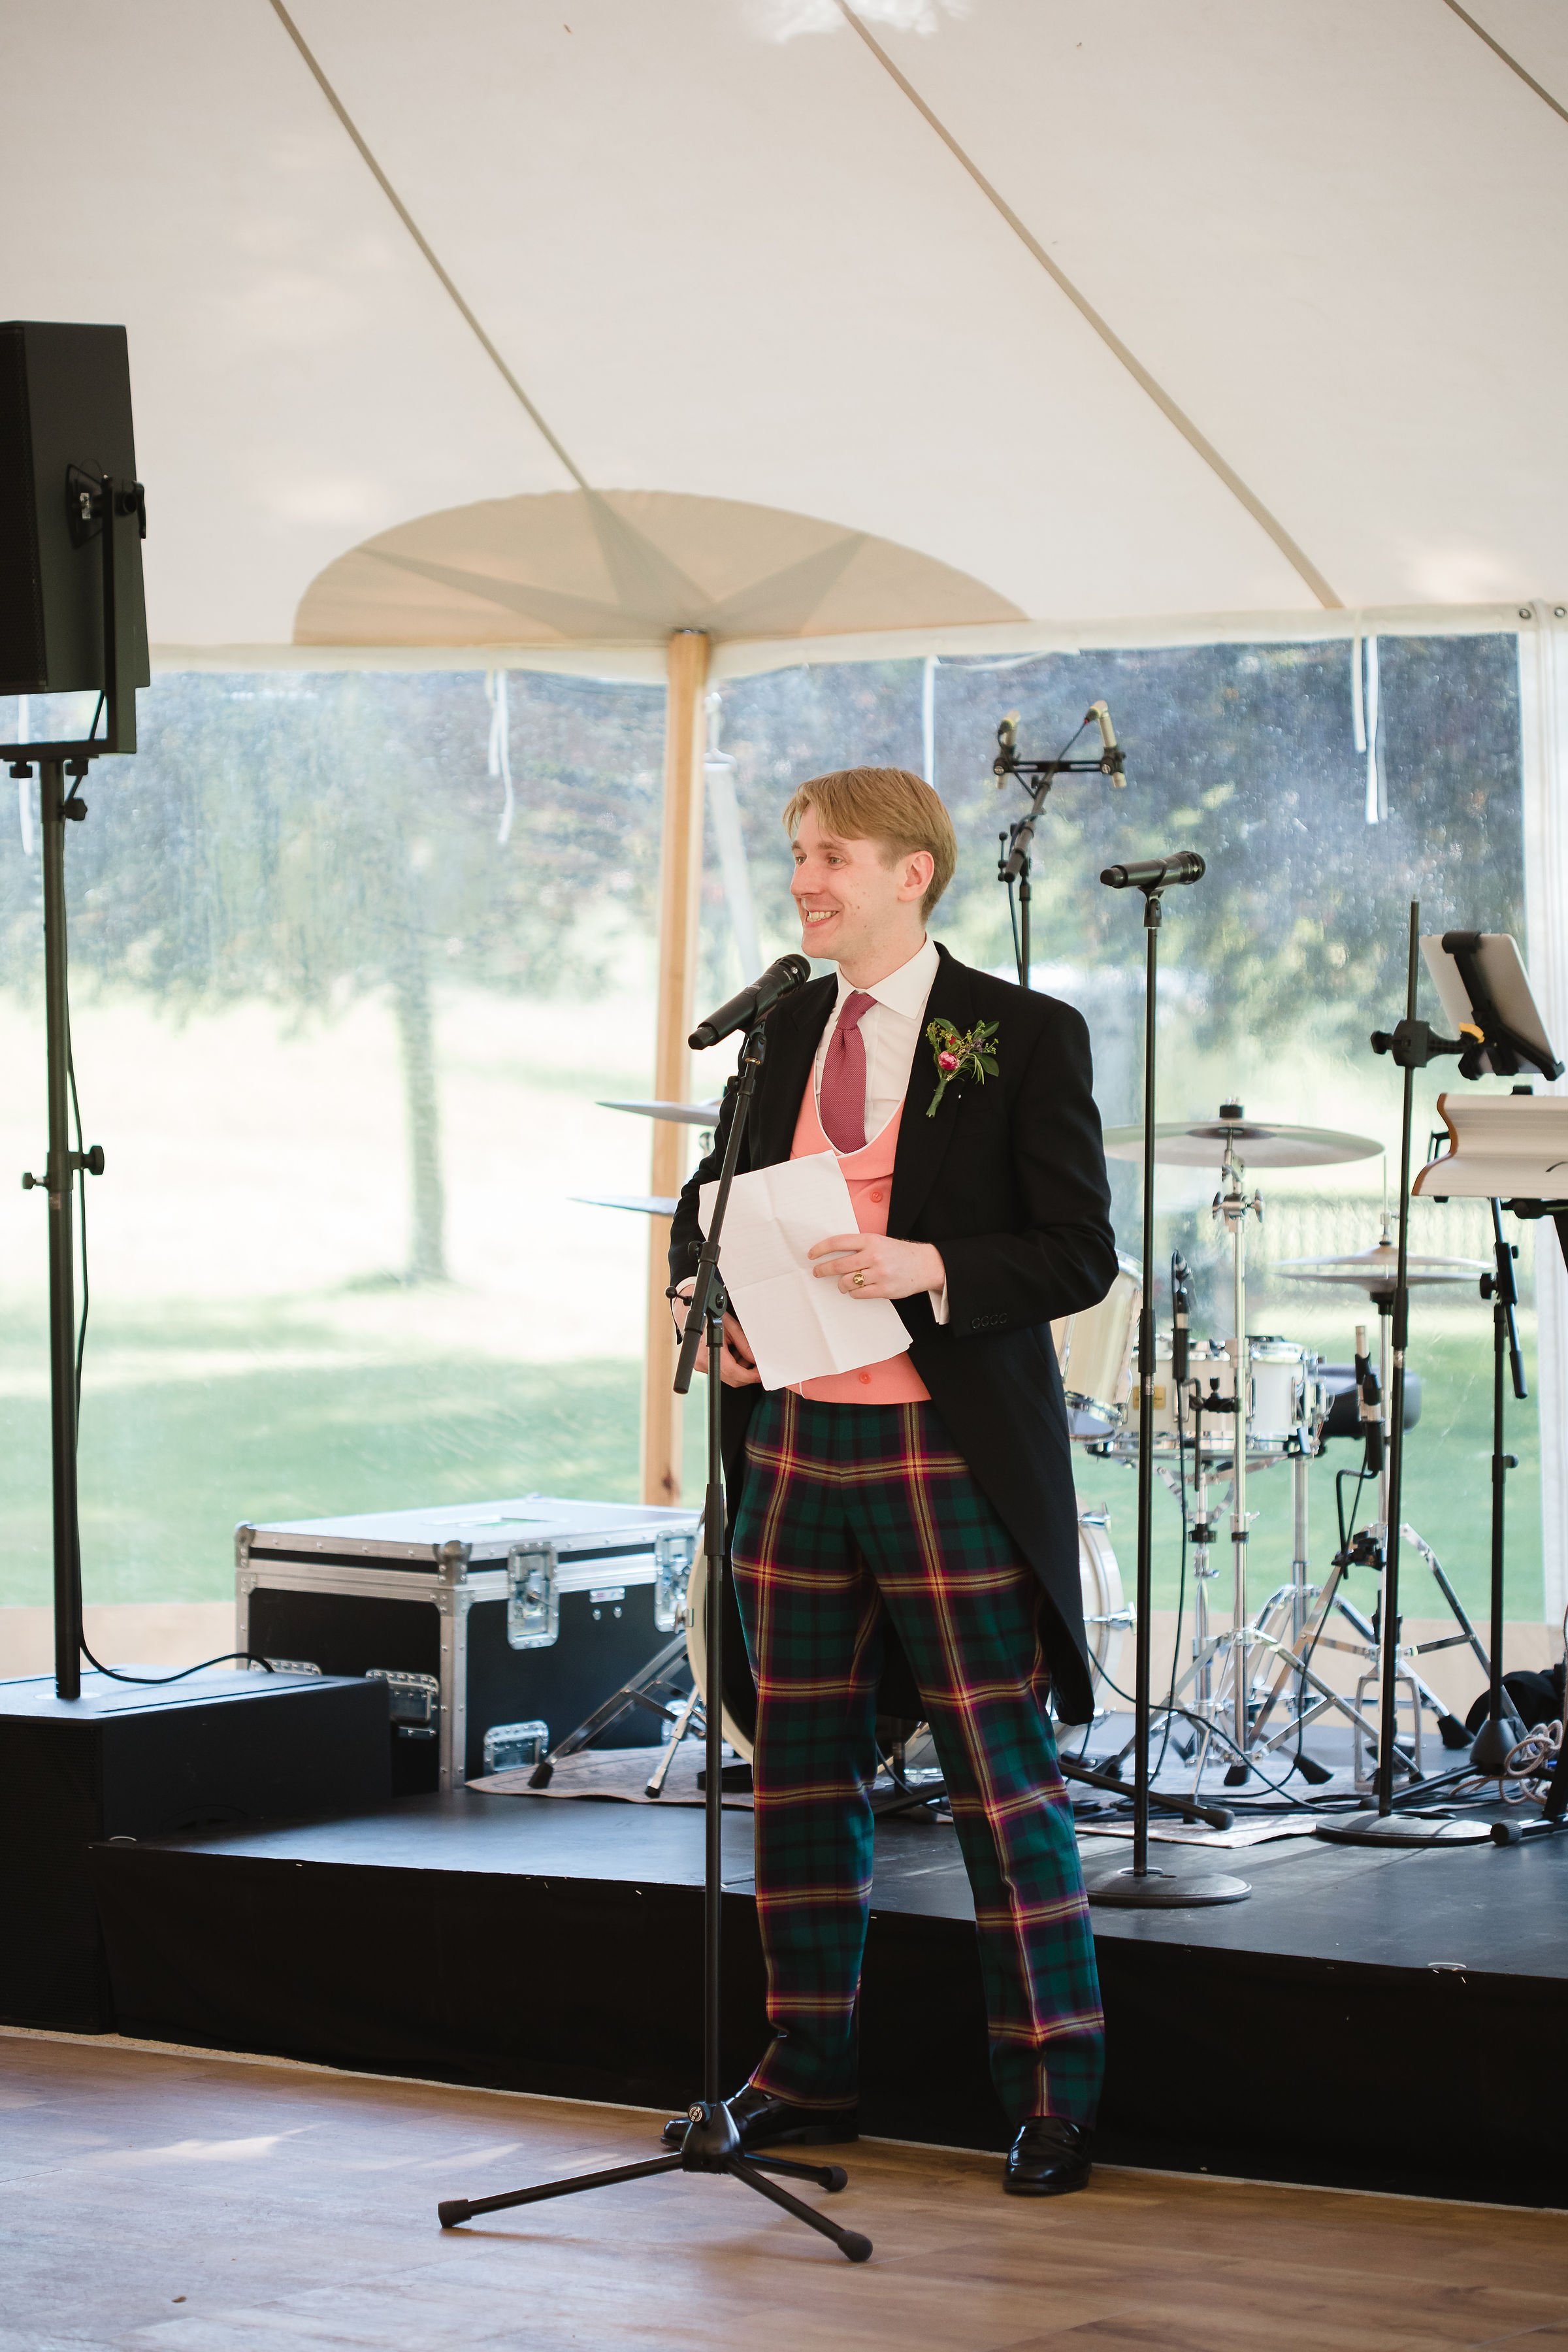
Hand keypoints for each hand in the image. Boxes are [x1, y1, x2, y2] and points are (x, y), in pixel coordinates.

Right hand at [677, 1289, 761, 1385]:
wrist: (691, 1313)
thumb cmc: (709, 1317)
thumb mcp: (731, 1327)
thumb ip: (745, 1345)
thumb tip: (755, 1359)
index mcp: (709, 1352)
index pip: (733, 1372)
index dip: (750, 1376)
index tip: (759, 1375)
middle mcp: (702, 1362)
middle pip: (731, 1379)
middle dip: (747, 1374)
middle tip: (757, 1367)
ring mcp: (700, 1365)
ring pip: (726, 1376)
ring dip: (739, 1369)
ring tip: (743, 1352)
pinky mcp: (701, 1365)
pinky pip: (720, 1371)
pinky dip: (730, 1366)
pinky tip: (733, 1353)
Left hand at [808, 1232, 946, 1300]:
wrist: (924, 1265)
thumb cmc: (897, 1253)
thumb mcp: (879, 1242)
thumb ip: (859, 1246)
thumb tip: (831, 1255)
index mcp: (871, 1240)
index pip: (838, 1243)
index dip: (821, 1249)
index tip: (811, 1255)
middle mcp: (874, 1256)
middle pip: (838, 1265)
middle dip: (823, 1270)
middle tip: (817, 1272)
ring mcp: (879, 1274)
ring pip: (847, 1282)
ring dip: (841, 1284)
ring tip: (842, 1284)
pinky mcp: (884, 1289)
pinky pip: (858, 1294)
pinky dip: (853, 1293)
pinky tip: (855, 1290)